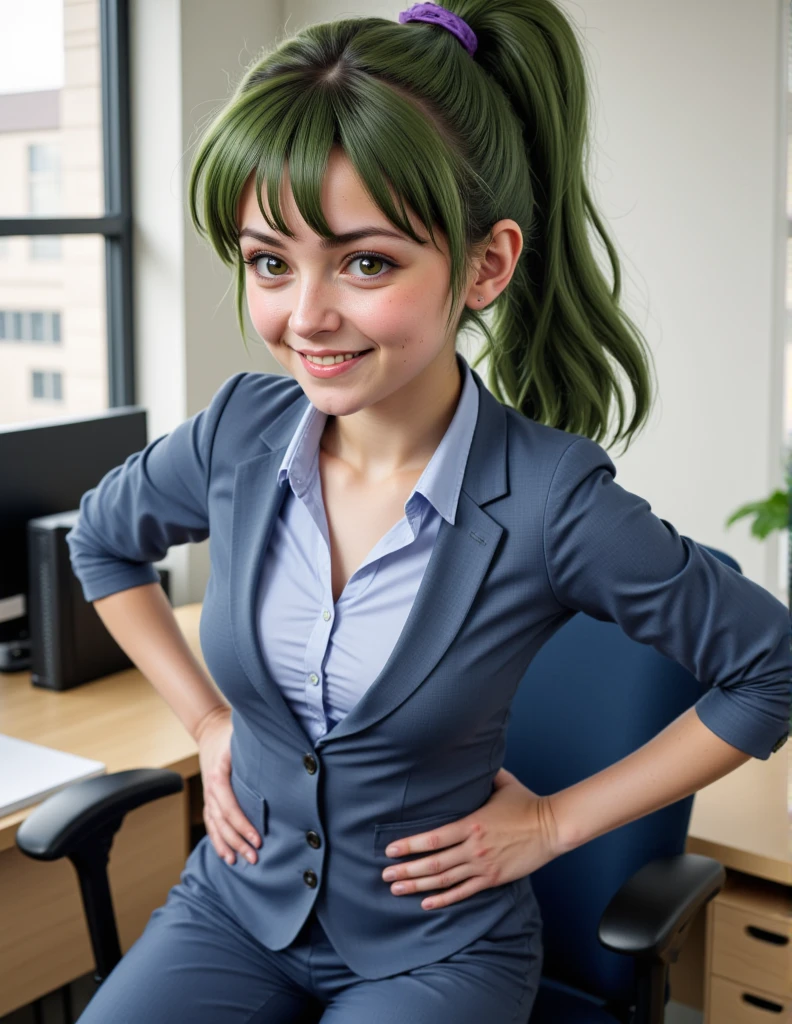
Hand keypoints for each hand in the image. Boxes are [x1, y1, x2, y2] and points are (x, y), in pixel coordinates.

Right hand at [195, 705, 261, 866]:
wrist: (210, 728)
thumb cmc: (233, 733)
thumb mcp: (243, 736)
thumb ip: (259, 749)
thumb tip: (289, 758)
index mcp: (219, 774)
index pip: (229, 805)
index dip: (243, 824)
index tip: (258, 838)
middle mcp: (210, 788)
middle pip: (222, 821)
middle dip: (237, 841)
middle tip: (255, 856)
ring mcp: (207, 795)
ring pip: (215, 826)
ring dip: (227, 845)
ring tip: (239, 862)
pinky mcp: (209, 799)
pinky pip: (211, 824)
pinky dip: (217, 841)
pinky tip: (226, 856)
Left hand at [380, 768, 562, 909]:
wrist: (552, 827)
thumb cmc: (526, 803)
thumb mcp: (501, 783)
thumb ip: (481, 774)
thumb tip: (469, 757)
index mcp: (470, 824)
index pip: (432, 838)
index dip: (409, 846)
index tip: (390, 850)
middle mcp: (473, 848)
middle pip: (432, 863)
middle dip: (406, 870)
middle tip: (386, 875)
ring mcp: (482, 866)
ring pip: (444, 880)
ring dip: (418, 886)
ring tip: (397, 889)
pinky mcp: (493, 879)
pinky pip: (464, 892)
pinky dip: (444, 899)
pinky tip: (427, 903)